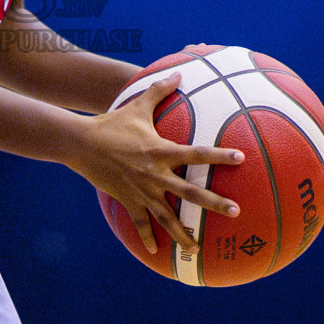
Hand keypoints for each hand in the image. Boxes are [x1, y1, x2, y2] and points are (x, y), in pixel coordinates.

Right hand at [68, 72, 242, 253]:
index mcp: (161, 150)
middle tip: (236, 212)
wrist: (82, 143)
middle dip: (214, 203)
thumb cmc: (112, 122)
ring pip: (167, 216)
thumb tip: (179, 71)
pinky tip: (155, 251)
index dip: (220, 155)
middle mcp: (155, 173)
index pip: (197, 153)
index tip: (241, 158)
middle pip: (190, 191)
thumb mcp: (137, 105)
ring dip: (184, 234)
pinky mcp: (128, 200)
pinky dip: (148, 237)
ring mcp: (142, 190)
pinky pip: (141, 222)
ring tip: (198, 249)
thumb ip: (159, 90)